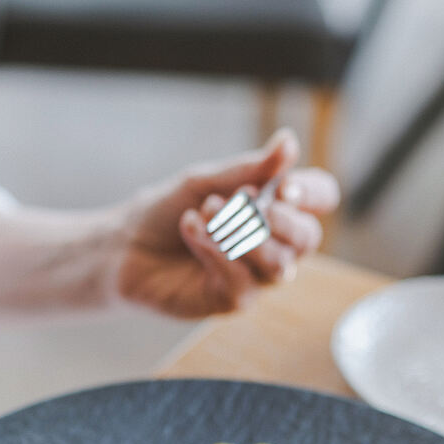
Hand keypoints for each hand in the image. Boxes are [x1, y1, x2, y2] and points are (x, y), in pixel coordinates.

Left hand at [116, 129, 339, 317]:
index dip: (311, 192)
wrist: (123, 246)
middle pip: (308, 238)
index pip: (320, 198)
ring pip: (278, 265)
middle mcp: (273, 244)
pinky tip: (191, 230)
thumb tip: (288, 142)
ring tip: (206, 211)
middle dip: (281, 219)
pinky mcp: (232, 300)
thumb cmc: (166, 212)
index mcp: (275, 208)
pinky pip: (242, 281)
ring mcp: (255, 276)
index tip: (284, 186)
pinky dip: (215, 251)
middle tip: (245, 202)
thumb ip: (247, 169)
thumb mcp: (204, 182)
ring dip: (241, 234)